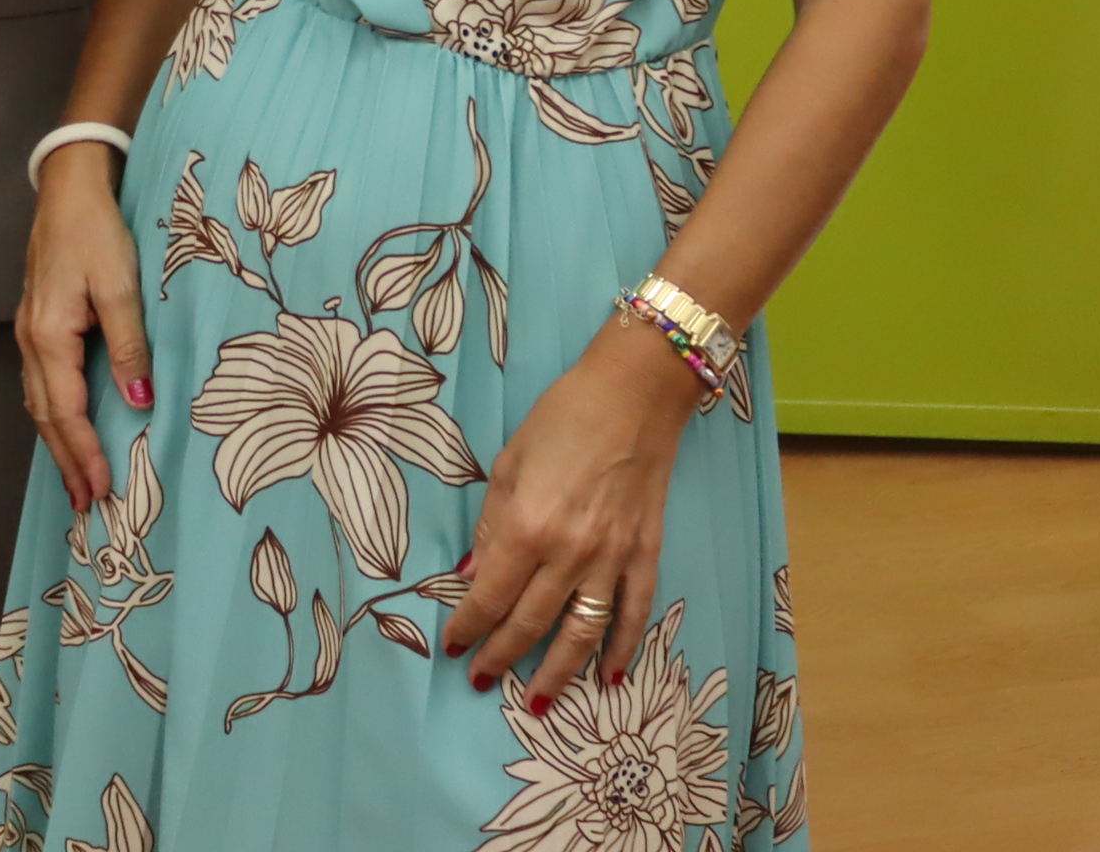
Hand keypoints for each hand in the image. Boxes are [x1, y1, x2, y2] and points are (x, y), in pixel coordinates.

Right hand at [16, 141, 150, 510]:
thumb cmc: (96, 231)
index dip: (85, 454)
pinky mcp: (37, 323)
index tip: (102, 491)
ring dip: (58, 444)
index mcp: (49, 335)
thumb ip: (129, 346)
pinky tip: (66, 427)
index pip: (67, 411)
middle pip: (46, 416)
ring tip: (77, 480)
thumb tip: (139, 404)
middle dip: (67, 462)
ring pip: (40, 402)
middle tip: (86, 505)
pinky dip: (54, 415)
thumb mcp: (121, 286)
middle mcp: (31, 340)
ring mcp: (29, 331)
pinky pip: (41, 383)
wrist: (69, 188)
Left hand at [440, 317, 702, 703]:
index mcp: (527, 526)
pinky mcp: (645, 554)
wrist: (634, 395)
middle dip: (501, 657)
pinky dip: (624, 648)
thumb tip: (476, 574)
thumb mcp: (508, 462)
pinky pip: (634, 613)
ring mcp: (612, 558)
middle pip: (530, 622)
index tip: (454, 646)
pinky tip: (612, 676)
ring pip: (581, 633)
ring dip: (558, 673)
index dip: (469, 624)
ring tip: (539, 704)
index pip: (490, 595)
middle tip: (481, 681)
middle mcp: (569, 552)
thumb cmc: (562, 418)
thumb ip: (491, 524)